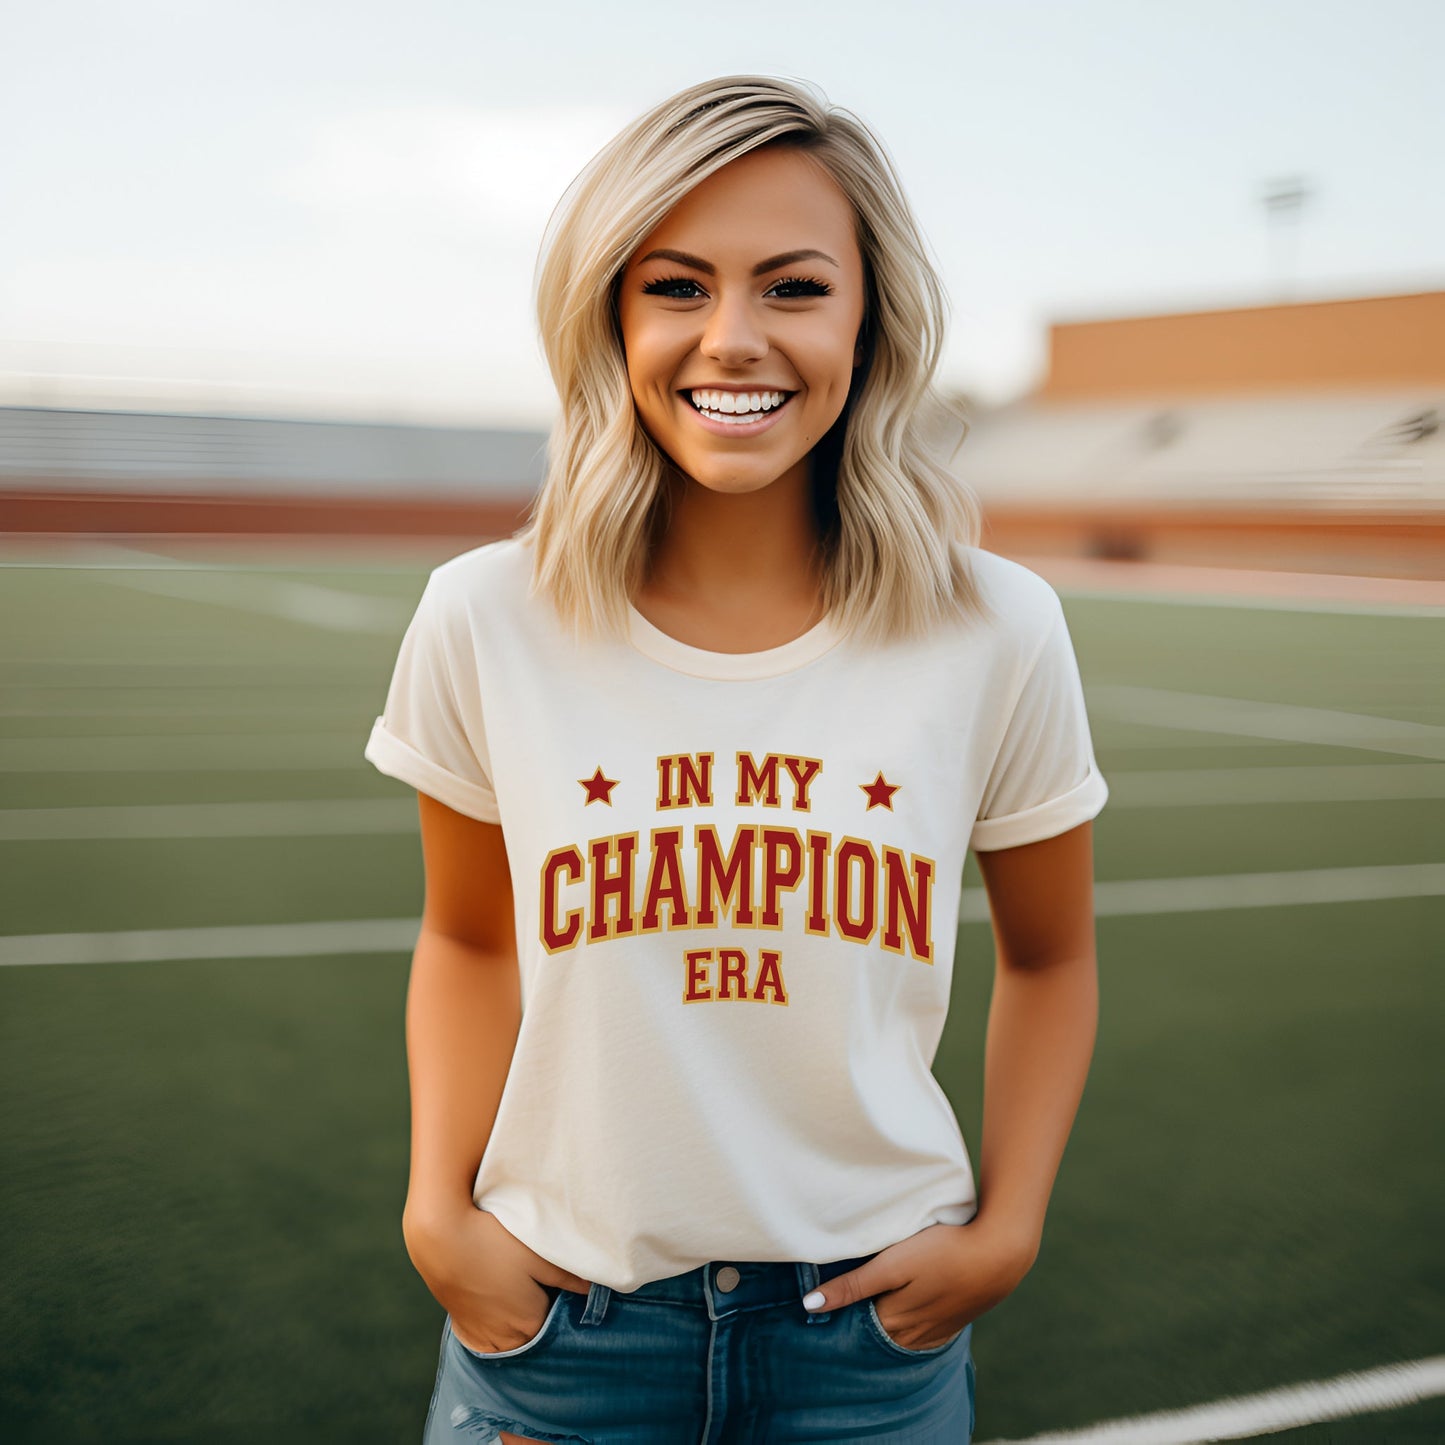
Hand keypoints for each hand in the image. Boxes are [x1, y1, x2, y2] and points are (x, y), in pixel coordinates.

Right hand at [405, 1203, 593, 1354]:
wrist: (440, 1238)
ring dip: (521, 1326)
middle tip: (544, 1287)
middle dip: (546, 1318)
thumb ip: (568, 1275)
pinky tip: (500, 1308)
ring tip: (521, 1294)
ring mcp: (483, 1336)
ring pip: (514, 1341)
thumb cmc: (492, 1242)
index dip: (566, 1307)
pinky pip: (490, 1341)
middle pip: (537, 1336)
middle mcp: (507, 1339)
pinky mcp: (464, 1329)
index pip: (560, 1326)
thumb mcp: (536, 1254)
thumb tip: (595, 1290)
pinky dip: (499, 1331)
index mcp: (530, 1322)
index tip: (566, 1288)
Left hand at [803, 1221, 1036, 1350]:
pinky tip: (905, 1312)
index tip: (822, 1299)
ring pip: (898, 1336)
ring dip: (883, 1325)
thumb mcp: (893, 1264)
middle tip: (842, 1299)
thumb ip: (854, 1285)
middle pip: (875, 1334)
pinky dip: (907, 1327)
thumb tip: (810, 1306)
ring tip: (872, 1302)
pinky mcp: (952, 1322)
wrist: (999, 1254)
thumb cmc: (943, 1251)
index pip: (854, 1326)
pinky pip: (921, 1335)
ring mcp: (935, 1331)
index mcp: (893, 1320)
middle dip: (859, 1322)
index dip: (839, 1312)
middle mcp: (912, 1334)